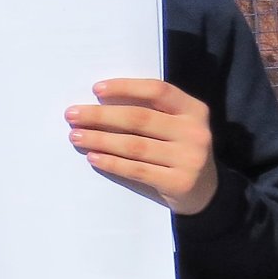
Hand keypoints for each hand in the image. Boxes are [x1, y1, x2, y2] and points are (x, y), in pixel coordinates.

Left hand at [66, 78, 217, 214]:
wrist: (205, 191)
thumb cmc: (178, 150)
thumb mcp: (175, 125)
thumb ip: (150, 111)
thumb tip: (100, 101)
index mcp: (194, 110)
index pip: (158, 90)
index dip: (126, 87)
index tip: (96, 89)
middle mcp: (195, 132)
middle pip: (139, 118)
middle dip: (101, 116)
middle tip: (72, 115)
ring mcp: (190, 159)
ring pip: (134, 145)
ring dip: (100, 139)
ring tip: (76, 136)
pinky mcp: (179, 182)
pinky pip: (137, 170)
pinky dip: (111, 163)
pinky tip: (93, 157)